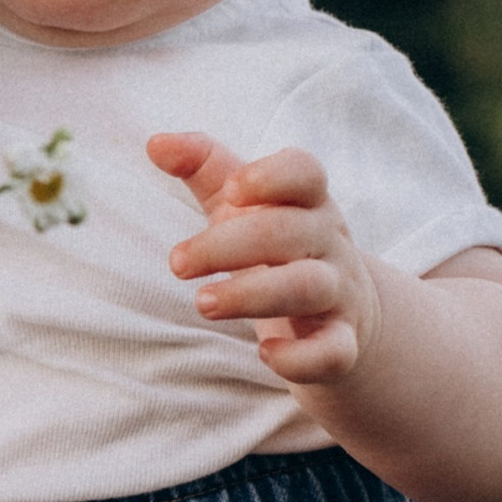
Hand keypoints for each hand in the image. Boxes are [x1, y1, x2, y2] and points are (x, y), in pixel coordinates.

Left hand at [151, 129, 378, 386]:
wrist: (346, 313)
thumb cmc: (278, 247)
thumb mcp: (245, 204)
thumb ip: (204, 166)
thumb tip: (156, 142)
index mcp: (307, 202)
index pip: (306, 173)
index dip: (272, 176)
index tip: (231, 191)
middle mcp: (328, 242)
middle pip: (288, 232)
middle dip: (227, 246)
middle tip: (176, 263)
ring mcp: (340, 293)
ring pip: (306, 287)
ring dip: (252, 294)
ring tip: (203, 303)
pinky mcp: (343, 343)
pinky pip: (333, 352)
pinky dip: (301, 358)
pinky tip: (265, 353)